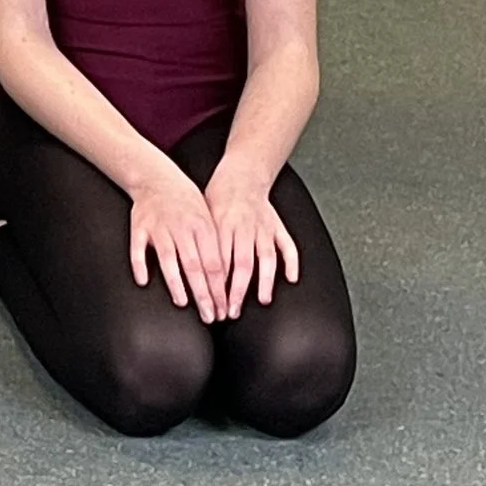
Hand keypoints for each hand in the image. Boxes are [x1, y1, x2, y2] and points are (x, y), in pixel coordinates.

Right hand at [128, 159, 229, 321]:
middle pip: (195, 266)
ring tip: (183, 303)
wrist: (156, 177)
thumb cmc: (187, 203)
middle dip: (204, 294)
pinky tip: (143, 282)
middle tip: (210, 316)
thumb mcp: (208, 218)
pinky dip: (140, 264)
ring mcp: (159, 226)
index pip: (215, 263)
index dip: (220, 289)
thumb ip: (215, 246)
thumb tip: (228, 281)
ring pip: (169, 259)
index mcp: (202, 226)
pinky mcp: (139, 226)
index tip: (224, 310)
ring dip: (176, 283)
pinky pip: (137, 248)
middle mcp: (182, 227)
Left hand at [205, 165, 300, 316]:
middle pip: (242, 264)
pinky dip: (292, 262)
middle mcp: (245, 227)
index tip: (212, 304)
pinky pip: (288, 245)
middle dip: (236, 291)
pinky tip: (292, 279)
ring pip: (266, 258)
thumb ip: (203, 242)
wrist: (242, 173)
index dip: (215, 285)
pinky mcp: (278, 226)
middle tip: (231, 312)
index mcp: (223, 224)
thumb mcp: (203, 215)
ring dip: (264, 282)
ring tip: (262, 301)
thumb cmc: (218, 196)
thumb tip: (193, 272)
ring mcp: (264, 227)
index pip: (219, 261)